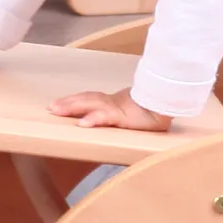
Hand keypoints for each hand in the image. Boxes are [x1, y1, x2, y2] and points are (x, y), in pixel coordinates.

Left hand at [49, 88, 171, 131]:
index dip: (75, 100)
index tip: (58, 104)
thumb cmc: (155, 111)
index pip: (91, 99)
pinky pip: (106, 117)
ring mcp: (118, 108)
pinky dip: (94, 119)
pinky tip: (83, 124)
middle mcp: (113, 102)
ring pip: (92, 104)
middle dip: (68, 103)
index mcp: (115, 103)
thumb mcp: (136, 116)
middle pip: (87, 99)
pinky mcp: (124, 116)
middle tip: (51, 108)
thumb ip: (123, 117)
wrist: (171, 103)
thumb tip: (109, 121)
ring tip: (57, 110)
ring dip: (73, 107)